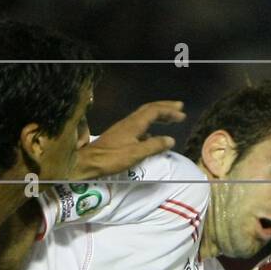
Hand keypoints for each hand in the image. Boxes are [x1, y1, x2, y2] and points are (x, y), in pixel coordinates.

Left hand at [72, 101, 186, 180]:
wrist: (88, 162)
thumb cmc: (111, 158)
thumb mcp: (136, 153)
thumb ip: (154, 146)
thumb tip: (170, 140)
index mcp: (134, 124)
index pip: (155, 111)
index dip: (169, 111)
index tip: (182, 115)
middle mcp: (129, 122)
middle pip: (149, 109)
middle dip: (164, 107)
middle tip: (178, 108)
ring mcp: (123, 128)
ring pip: (143, 116)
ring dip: (157, 115)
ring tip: (169, 119)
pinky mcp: (119, 135)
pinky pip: (138, 125)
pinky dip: (149, 126)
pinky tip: (152, 136)